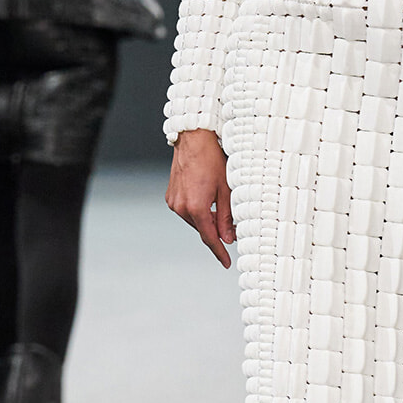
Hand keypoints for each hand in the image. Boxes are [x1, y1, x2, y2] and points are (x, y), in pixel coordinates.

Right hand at [166, 127, 235, 267]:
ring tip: (218, 204)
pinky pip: (186, 210)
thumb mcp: (227, 190)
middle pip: (202, 228)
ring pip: (194, 220)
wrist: (193, 139)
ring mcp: (174, 201)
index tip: (227, 262)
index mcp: (196, 208)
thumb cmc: (213, 160)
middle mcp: (181, 207)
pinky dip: (197, 210)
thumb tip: (228, 238)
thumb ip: (227, 217)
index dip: (220, 252)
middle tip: (231, 227)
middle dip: (216, 231)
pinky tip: (206, 198)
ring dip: (206, 219)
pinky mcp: (171, 195)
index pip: (210, 238)